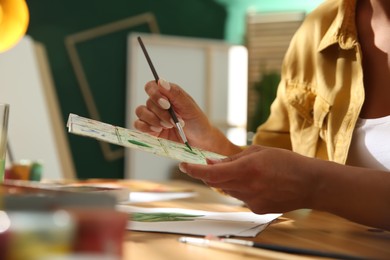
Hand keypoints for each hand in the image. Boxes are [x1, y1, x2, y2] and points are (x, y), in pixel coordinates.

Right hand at [134, 79, 239, 154]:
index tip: (166, 104)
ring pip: (141, 112)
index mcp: (168, 95)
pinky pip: (138, 124)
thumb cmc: (197, 122)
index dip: (155, 94)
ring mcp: (153, 117)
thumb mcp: (189, 107)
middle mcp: (158, 104)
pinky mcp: (149, 129)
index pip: (152, 87)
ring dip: (154, 120)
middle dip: (161, 113)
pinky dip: (146, 127)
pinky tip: (158, 130)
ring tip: (168, 126)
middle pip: (148, 102)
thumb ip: (175, 94)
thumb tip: (161, 81)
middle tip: (174, 121)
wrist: (199, 141)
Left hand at [179, 145, 318, 213]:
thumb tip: (211, 163)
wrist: (310, 184)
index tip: (184, 165)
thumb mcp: (258, 151)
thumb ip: (232, 159)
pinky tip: (259, 184)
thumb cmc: (286, 162)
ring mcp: (251, 201)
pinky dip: (242, 189)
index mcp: (247, 168)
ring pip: (228, 190)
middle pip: (216, 182)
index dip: (194, 170)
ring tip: (247, 172)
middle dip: (210, 173)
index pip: (211, 173)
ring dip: (228, 180)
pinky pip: (240, 197)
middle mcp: (247, 187)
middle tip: (212, 163)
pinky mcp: (257, 209)